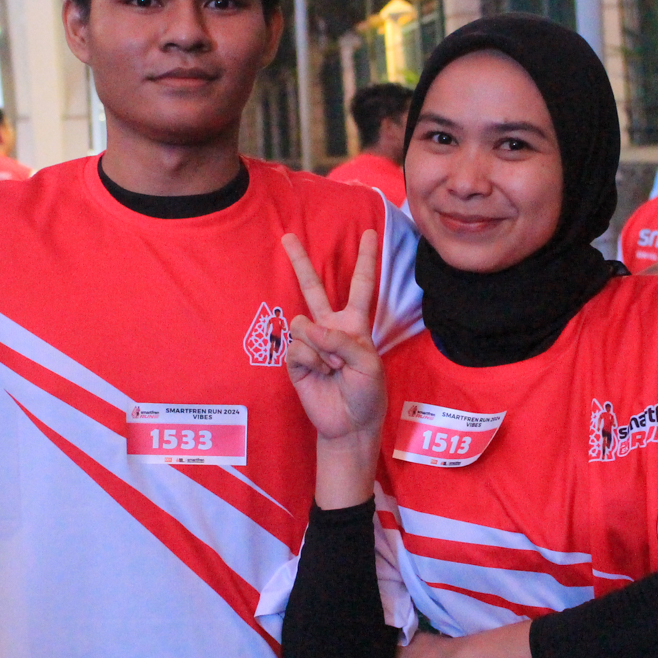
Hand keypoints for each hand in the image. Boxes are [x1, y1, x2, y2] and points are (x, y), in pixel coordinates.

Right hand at [281, 231, 384, 509]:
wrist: (350, 424)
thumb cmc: (367, 393)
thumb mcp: (368, 364)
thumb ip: (341, 340)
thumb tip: (306, 326)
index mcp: (356, 324)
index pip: (362, 285)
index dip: (366, 260)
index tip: (370, 233)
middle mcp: (331, 327)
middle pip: (314, 288)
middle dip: (301, 262)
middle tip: (287, 236)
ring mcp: (311, 342)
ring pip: (304, 326)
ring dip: (323, 350)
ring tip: (334, 369)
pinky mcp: (295, 359)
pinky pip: (298, 349)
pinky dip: (312, 362)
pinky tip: (321, 375)